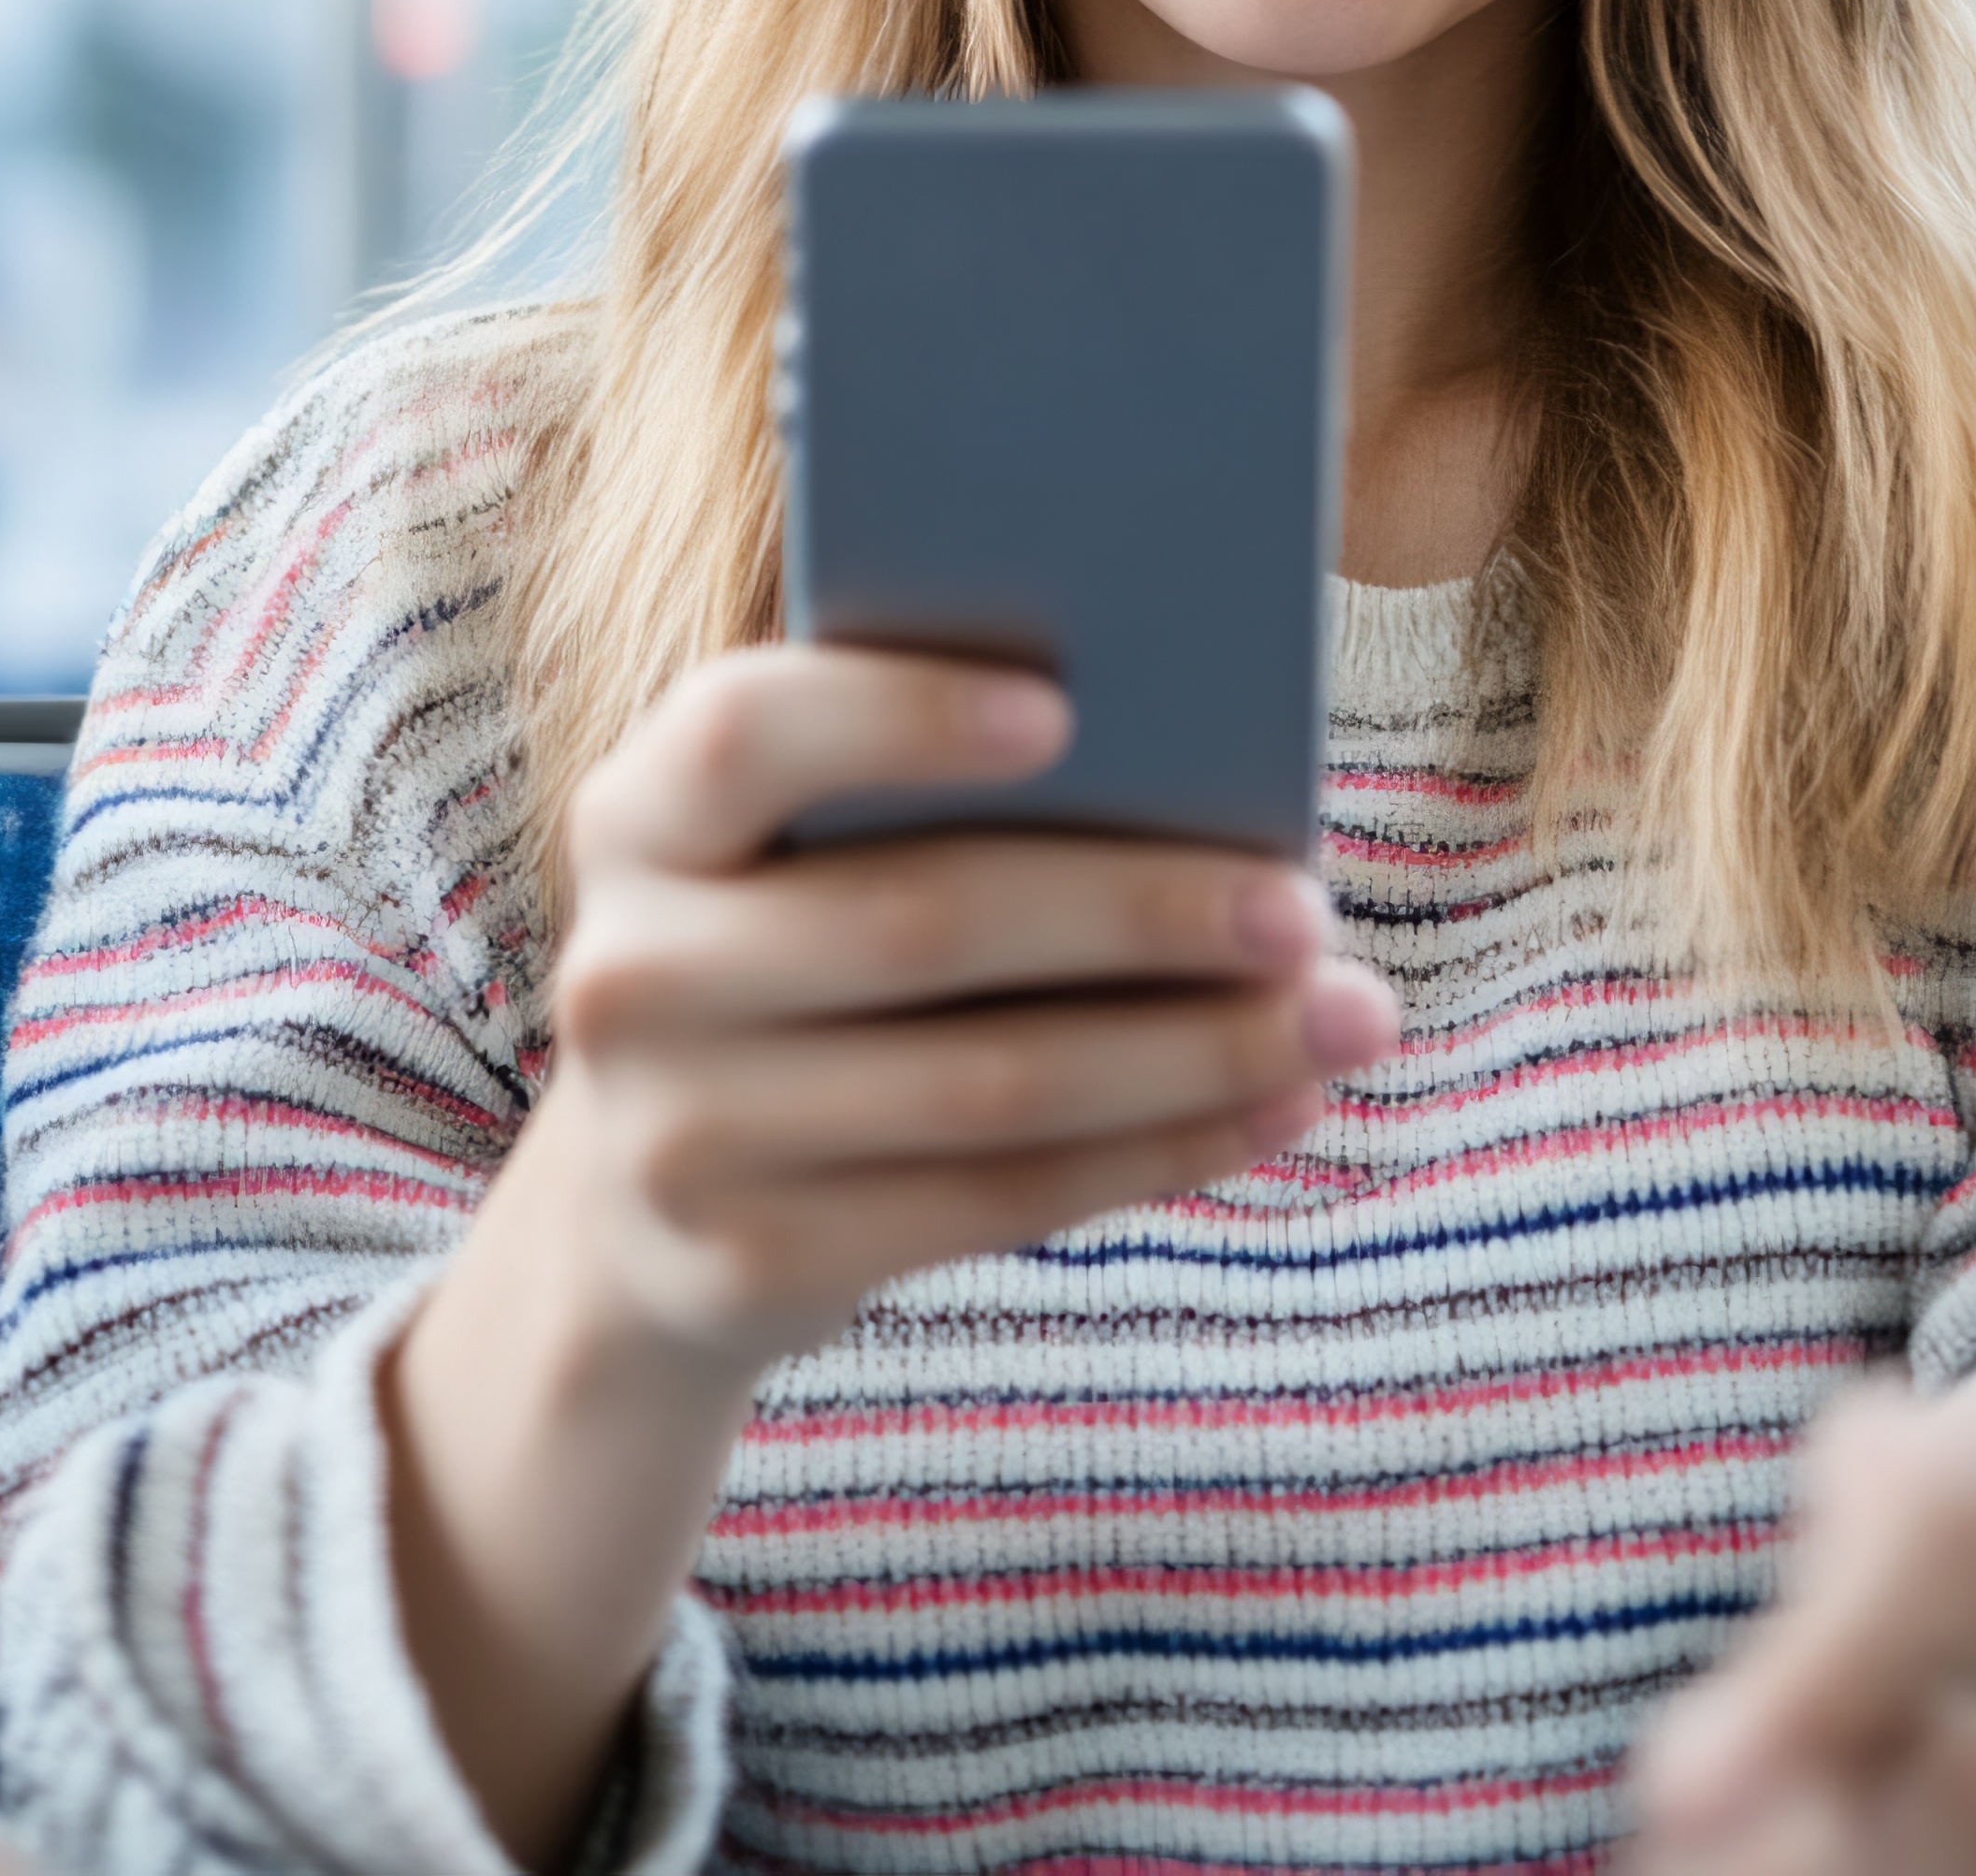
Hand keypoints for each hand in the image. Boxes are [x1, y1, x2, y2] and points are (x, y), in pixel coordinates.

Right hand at [382, 647, 1396, 1863]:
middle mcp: (627, 971)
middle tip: (1309, 907)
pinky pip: (999, 1200)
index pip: (745, 731)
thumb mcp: (804, 854)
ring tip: (1348, 1017)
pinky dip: (1159, 1149)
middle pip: (919, 923)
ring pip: (989, 1084)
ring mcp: (678, 1136)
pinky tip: (1274, 1107)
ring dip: (1195, 1051)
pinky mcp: (752, 1266)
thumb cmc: (799, 953)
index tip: (1065, 708)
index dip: (895, 716)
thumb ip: (931, 792)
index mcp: (639, 815)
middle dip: (1140, 911)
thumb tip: (1208, 771)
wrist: (642, 1205)